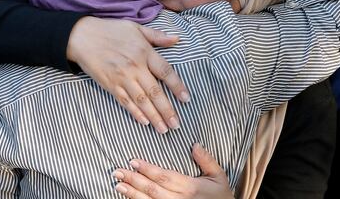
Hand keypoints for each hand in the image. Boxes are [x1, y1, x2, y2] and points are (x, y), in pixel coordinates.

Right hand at [67, 17, 186, 133]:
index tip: (187, 99)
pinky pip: (125, 102)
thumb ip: (157, 36)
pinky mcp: (110, 85)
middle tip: (177, 125)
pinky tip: (144, 122)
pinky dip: (135, 113)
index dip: (177, 86)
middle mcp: (135, 67)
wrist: (81, 36)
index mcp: (144, 52)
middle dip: (167, 110)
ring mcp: (122, 78)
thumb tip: (177, 39)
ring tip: (164, 130)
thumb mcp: (135, 27)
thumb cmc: (110, 30)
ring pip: (141, 101)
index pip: (165, 72)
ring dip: (154, 116)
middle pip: (155, 92)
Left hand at [113, 143, 233, 198]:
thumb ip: (207, 160)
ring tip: (118, 186)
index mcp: (190, 188)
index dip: (147, 169)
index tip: (133, 161)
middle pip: (152, 190)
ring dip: (132, 194)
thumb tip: (194, 145)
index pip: (164, 177)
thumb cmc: (221, 197)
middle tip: (117, 172)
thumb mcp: (219, 177)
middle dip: (133, 180)